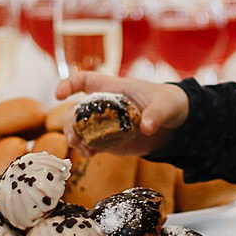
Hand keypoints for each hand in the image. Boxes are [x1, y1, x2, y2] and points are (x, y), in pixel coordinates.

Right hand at [53, 73, 189, 156]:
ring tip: (83, 149)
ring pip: (80, 128)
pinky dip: (87, 149)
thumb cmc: (170, 103)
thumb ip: (157, 114)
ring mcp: (106, 123)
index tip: (58, 94)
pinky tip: (91, 155)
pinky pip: (91, 143)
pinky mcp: (111, 139)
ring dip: (75, 137)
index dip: (68, 84)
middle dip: (70, 122)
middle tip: (75, 138)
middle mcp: (105, 105)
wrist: (177, 123)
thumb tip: (147, 127)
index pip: (85, 80)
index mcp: (114, 88)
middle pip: (76, 109)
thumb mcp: (166, 106)